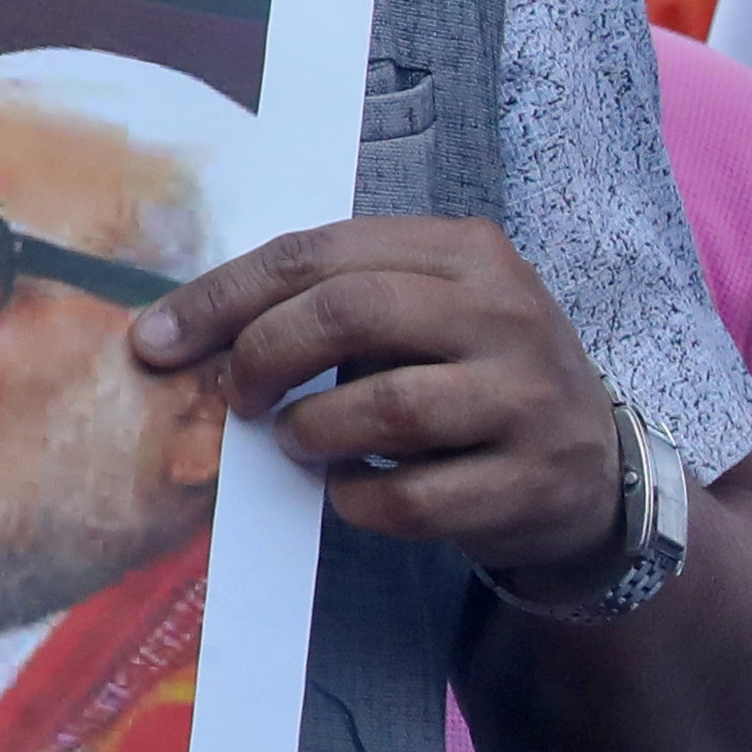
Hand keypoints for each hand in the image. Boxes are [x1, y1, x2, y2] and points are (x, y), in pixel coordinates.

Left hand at [128, 216, 634, 578]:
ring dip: (312, 432)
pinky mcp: (535, 480)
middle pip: (347, 312)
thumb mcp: (419, 315)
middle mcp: (506, 312)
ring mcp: (529, 397)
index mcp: (465, 252)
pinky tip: (355, 491)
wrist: (595, 474)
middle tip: (237, 396)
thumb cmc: (469, 380)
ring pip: (384, 407)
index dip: (222, 296)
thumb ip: (323, 303)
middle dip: (263, 356)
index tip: (156, 338)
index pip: (316, 252)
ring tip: (302, 441)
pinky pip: (412, 497)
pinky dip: (358, 500)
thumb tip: (176, 331)